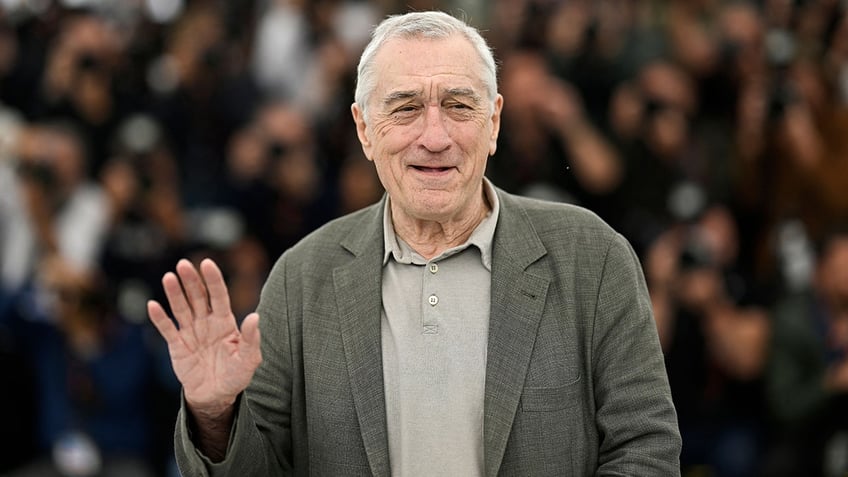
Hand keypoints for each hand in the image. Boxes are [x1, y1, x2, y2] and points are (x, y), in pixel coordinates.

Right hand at [147, 258, 261, 416]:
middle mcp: (207, 323)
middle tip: (183, 264)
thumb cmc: (236, 375)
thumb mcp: (249, 359)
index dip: (213, 280)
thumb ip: (251, 339)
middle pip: (198, 297)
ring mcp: (191, 333)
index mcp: (226, 323)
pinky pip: (167, 329)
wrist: (216, 396)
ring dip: (175, 294)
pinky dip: (160, 318)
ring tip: (168, 277)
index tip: (207, 263)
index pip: (219, 296)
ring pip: (181, 309)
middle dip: (191, 281)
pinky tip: (153, 305)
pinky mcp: (177, 346)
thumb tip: (254, 317)